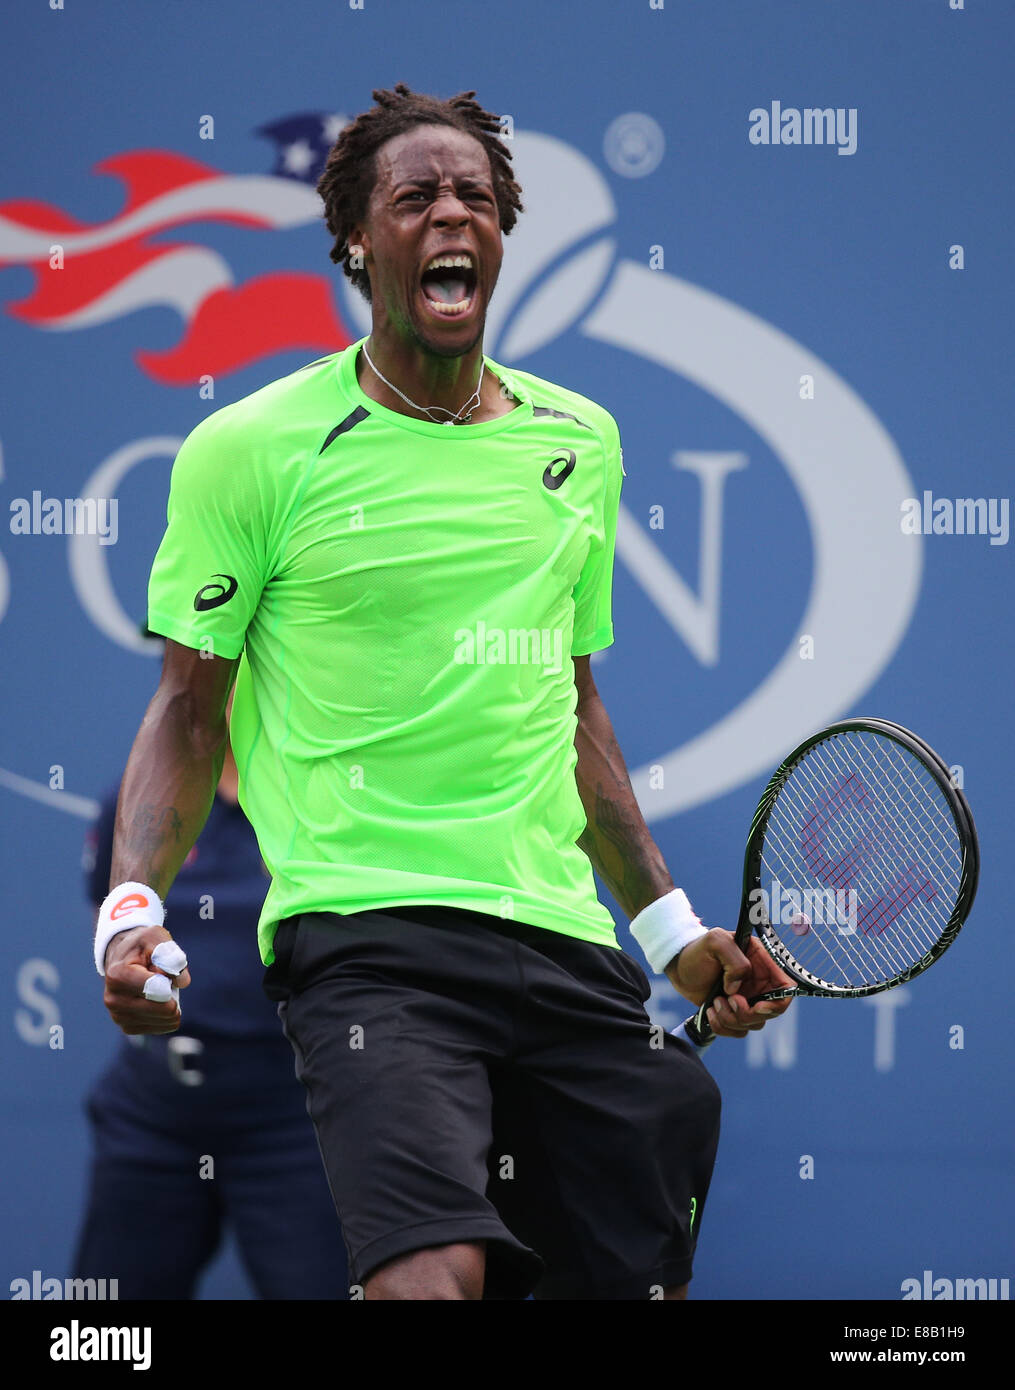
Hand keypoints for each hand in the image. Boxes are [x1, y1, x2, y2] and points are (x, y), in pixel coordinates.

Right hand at [102, 925, 190, 1034]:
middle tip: (163, 979)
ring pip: (165, 1020)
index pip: (157, 989)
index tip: (162, 969)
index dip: (170, 980)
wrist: (123, 958)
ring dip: (171, 1004)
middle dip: (173, 993)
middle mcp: (113, 1000)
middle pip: (163, 1009)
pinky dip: (167, 1015)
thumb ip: (170, 954)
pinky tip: (158, 1001)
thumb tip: (182, 982)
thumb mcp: (155, 937)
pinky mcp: (127, 1027)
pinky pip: (161, 1027)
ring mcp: (118, 1016)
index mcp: (118, 976)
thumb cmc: (142, 946)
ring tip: (158, 988)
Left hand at [665, 929, 793, 1037]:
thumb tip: (737, 989)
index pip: (786, 988)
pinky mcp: (734, 1013)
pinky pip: (739, 1031)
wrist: (678, 966)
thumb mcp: (716, 941)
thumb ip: (735, 960)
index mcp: (763, 963)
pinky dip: (723, 1027)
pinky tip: (710, 1011)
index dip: (777, 1003)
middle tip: (727, 1000)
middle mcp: (760, 983)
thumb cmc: (698, 949)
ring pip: (754, 1024)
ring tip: (714, 1002)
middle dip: (747, 1013)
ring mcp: (748, 1000)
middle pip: (771, 1012)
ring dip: (731, 1019)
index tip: (757, 1007)